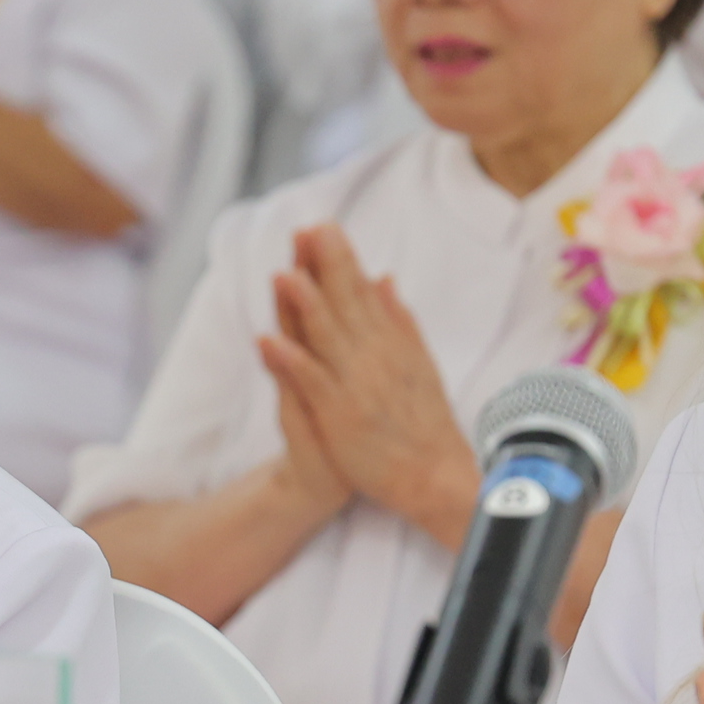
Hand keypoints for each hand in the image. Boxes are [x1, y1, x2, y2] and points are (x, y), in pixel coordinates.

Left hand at [259, 224, 476, 544]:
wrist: (436, 477)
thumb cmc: (424, 424)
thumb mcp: (418, 362)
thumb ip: (398, 320)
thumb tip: (383, 279)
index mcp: (390, 342)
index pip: (361, 293)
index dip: (341, 259)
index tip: (323, 226)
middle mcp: (375, 356)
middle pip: (345, 304)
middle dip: (325, 265)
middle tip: (307, 229)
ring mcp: (356, 384)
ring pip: (327, 336)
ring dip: (305, 304)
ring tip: (283, 274)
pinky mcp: (341, 415)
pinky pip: (312, 384)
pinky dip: (291, 362)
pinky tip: (268, 341)